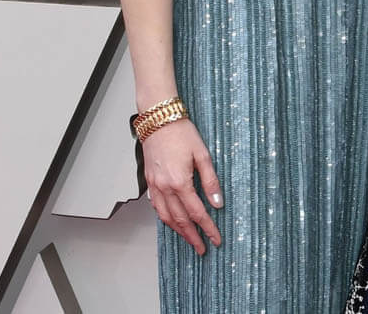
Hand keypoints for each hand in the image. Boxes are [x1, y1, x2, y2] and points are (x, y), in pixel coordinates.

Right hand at [143, 119, 222, 254]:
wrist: (158, 120)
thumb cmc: (181, 132)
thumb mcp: (202, 154)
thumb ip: (210, 181)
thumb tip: (217, 202)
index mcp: (180, 182)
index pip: (197, 212)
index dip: (207, 228)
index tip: (215, 238)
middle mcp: (165, 188)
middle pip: (180, 220)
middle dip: (192, 236)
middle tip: (202, 247)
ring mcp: (155, 186)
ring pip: (166, 217)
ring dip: (178, 231)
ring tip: (189, 239)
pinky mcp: (150, 181)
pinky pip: (156, 207)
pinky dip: (165, 218)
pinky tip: (171, 221)